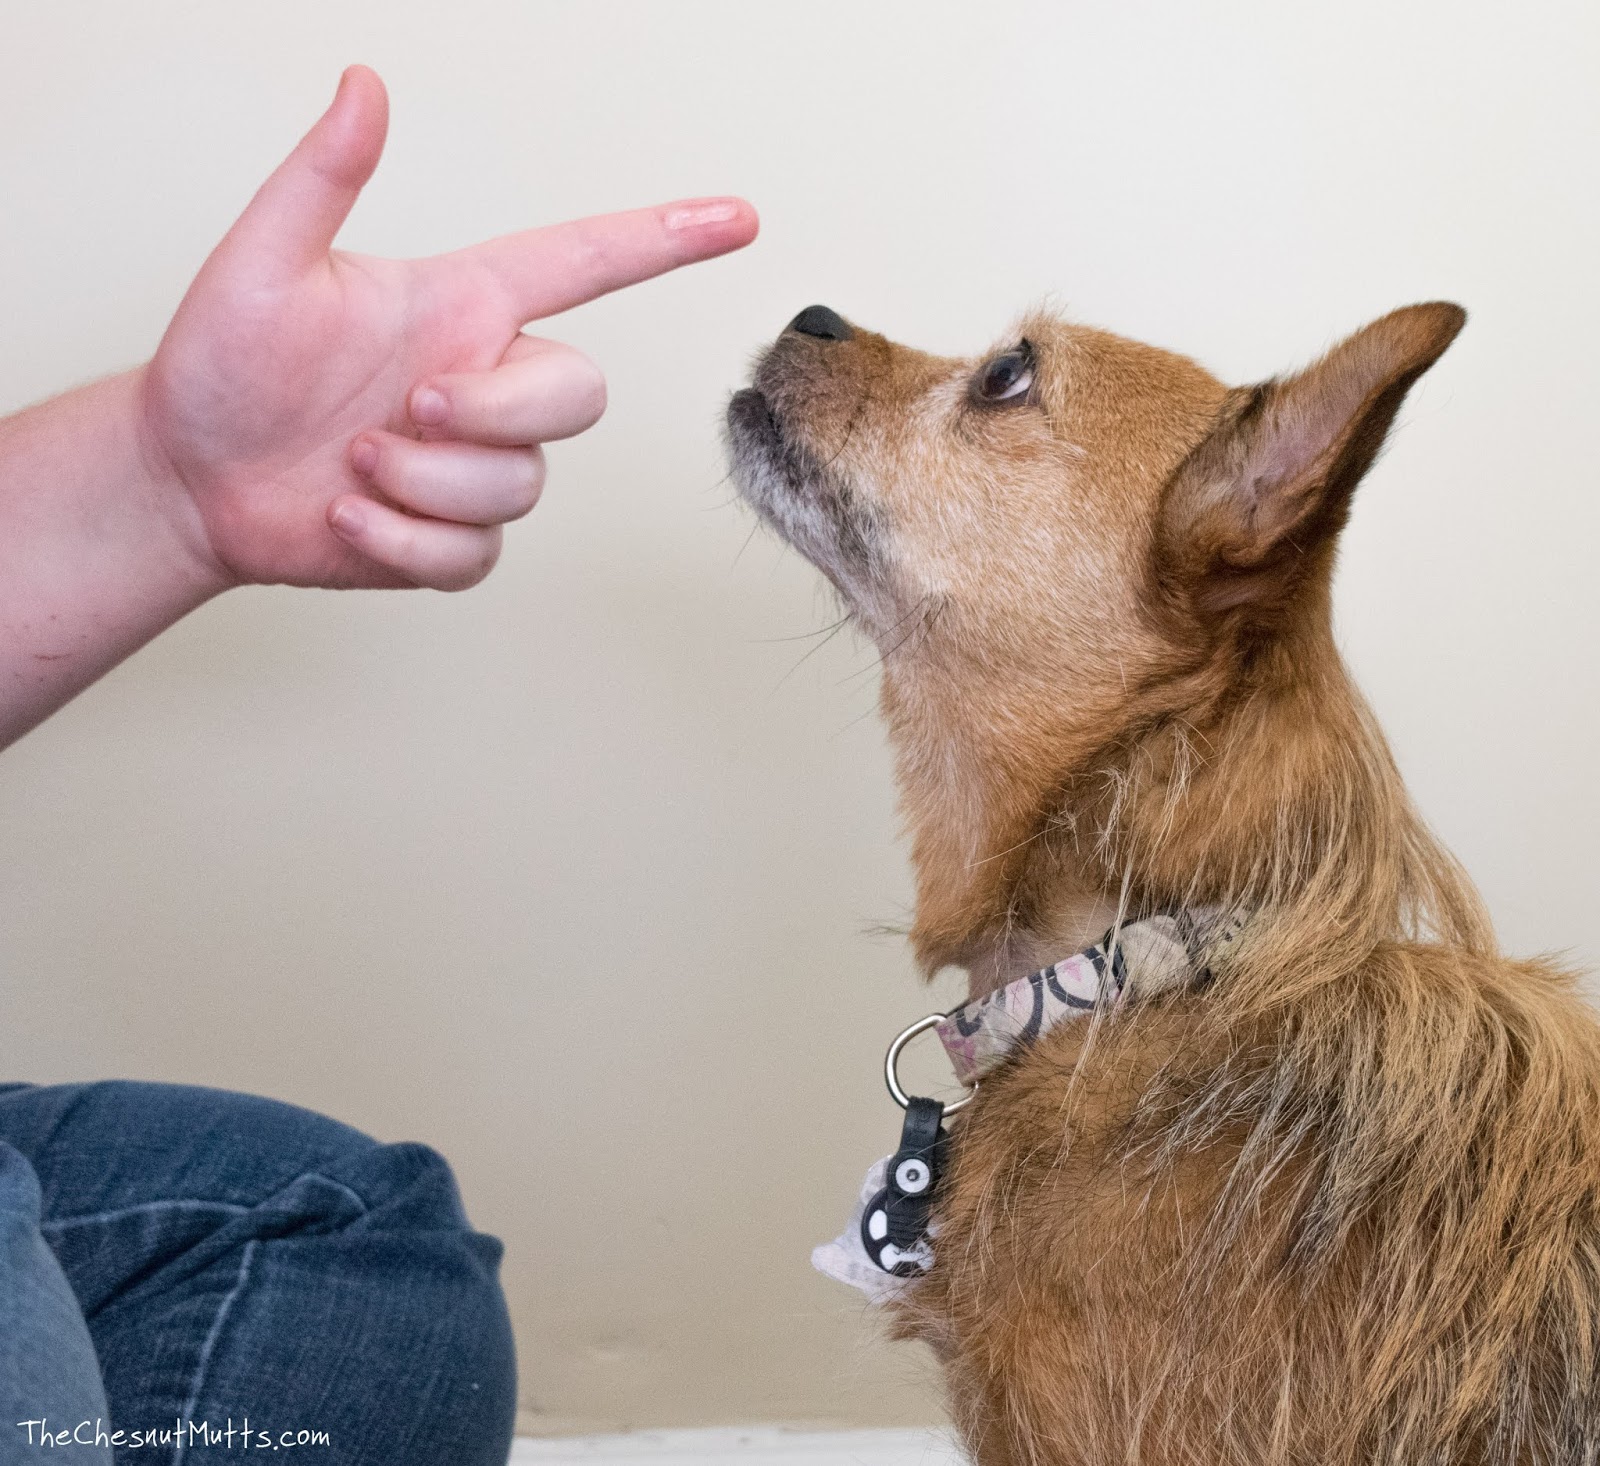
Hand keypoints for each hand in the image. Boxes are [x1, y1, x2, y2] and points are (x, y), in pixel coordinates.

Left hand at [139, 65, 757, 591]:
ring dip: (425, 483)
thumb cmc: (220, 364)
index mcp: (462, 308)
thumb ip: (320, 178)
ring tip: (350, 466)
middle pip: (579, 395)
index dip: (663, 240)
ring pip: (521, 485)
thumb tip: (362, 84)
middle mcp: (484, 383)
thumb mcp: (261, 263)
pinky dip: (403, 545)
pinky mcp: (452, 541)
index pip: (585, 265)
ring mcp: (474, 466)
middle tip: (408, 408)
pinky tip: (345, 519)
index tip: (736, 219)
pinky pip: (476, 556)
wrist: (188, 478)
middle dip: (498, 411)